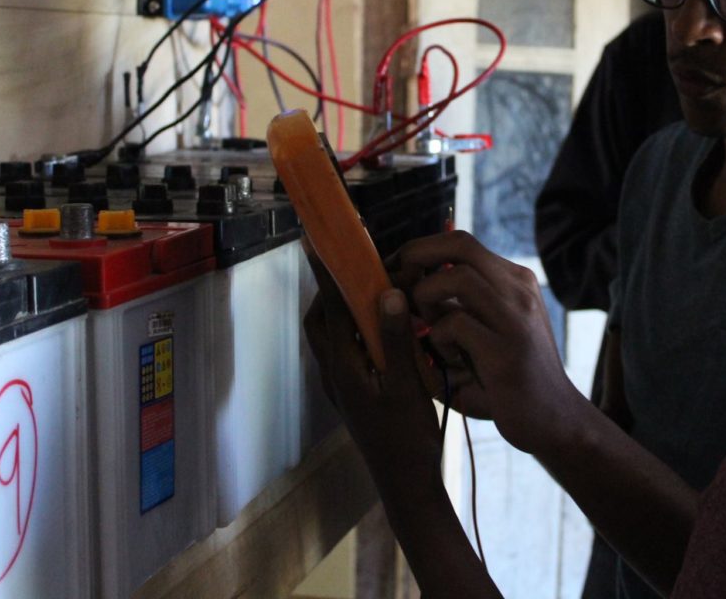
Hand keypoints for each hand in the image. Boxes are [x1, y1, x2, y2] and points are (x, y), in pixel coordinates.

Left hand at [302, 248, 442, 481]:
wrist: (407, 484)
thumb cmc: (408, 439)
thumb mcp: (407, 386)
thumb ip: (397, 339)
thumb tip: (388, 293)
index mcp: (344, 368)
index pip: (329, 309)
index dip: (325, 273)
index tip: (317, 241)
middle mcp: (334, 375)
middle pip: (319, 323)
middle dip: (328, 292)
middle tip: (349, 269)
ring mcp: (342, 388)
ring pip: (329, 339)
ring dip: (340, 312)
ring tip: (367, 294)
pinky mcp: (352, 396)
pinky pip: (343, 353)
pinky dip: (353, 332)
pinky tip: (380, 331)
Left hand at [389, 231, 581, 454]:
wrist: (554, 420)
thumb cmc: (507, 377)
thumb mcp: (485, 331)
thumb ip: (455, 307)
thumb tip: (401, 288)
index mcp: (513, 281)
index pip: (460, 242)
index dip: (419, 251)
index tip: (394, 274)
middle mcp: (519, 290)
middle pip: (459, 244)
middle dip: (416, 258)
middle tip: (397, 289)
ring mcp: (517, 317)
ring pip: (456, 277)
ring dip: (427, 300)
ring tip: (429, 329)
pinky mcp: (507, 350)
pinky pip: (456, 323)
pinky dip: (439, 339)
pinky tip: (450, 360)